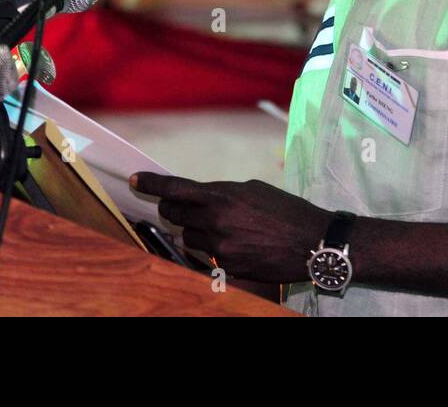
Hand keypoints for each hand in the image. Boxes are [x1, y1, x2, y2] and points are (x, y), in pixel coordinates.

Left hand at [129, 172, 330, 283]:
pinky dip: (217, 249)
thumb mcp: (253, 190)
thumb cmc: (286, 211)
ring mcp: (220, 249)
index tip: (136, 179)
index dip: (152, 184)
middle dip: (173, 210)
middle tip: (178, 207)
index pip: (176, 189)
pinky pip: (209, 257)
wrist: (312, 242)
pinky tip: (239, 243)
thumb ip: (223, 194)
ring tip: (225, 227)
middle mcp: (215, 223)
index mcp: (222, 197)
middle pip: (174, 216)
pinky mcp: (228, 268)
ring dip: (198, 231)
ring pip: (190, 238)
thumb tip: (203, 200)